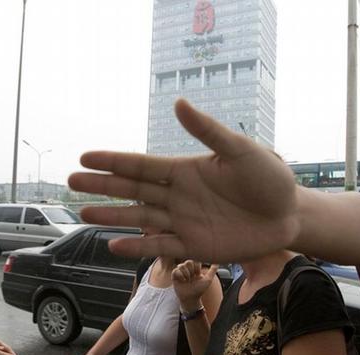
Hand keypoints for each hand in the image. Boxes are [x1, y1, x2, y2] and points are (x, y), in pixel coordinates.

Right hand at [68, 98, 297, 262]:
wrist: (289, 215)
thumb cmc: (269, 178)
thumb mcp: (240, 152)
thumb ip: (208, 132)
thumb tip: (178, 103)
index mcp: (185, 169)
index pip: (141, 165)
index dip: (113, 161)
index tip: (85, 157)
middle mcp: (178, 195)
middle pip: (132, 190)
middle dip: (102, 186)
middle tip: (71, 182)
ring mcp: (183, 221)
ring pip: (140, 218)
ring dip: (112, 216)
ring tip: (84, 212)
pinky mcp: (194, 246)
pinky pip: (160, 246)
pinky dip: (138, 246)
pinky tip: (114, 245)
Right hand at [172, 260, 217, 308]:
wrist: (191, 299)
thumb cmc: (199, 290)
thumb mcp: (208, 279)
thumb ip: (213, 270)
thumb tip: (218, 262)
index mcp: (195, 269)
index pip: (195, 260)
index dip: (196, 267)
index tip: (197, 274)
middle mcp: (187, 269)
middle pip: (188, 262)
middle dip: (191, 270)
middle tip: (192, 278)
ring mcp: (181, 272)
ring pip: (182, 265)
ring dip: (186, 274)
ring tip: (187, 280)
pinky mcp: (174, 276)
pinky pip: (176, 270)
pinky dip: (180, 276)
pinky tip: (182, 281)